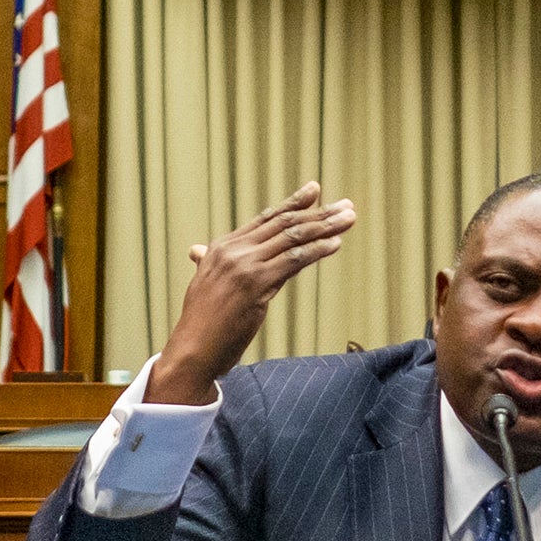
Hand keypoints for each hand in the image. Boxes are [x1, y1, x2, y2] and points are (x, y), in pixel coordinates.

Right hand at [148, 183, 355, 405]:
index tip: (315, 190)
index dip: (293, 204)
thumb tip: (198, 250)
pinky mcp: (256, 283)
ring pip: (292, 238)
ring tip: (349, 218)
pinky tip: (335, 244)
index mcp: (221, 247)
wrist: (191, 350)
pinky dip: (317, 250)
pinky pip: (293, 261)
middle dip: (319, 213)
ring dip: (325, 227)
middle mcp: (233, 250)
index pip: (265, 219)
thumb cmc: (201, 324)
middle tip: (346, 206)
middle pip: (284, 224)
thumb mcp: (204, 284)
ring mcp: (244, 265)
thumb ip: (208, 263)